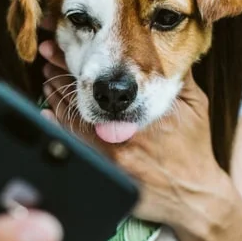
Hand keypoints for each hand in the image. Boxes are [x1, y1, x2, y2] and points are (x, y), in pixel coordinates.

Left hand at [38, 40, 227, 226]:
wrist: (194, 196)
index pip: (101, 80)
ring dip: (57, 98)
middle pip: (83, 97)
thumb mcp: (194, 104)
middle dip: (62, 75)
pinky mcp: (104, 172)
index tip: (61, 48)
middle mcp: (124, 132)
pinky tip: (46, 113)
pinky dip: (57, 127)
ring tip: (48, 81)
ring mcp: (110, 155)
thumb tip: (161, 44)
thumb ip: (177, 74)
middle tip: (47, 59)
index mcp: (145, 111)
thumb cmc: (193, 148)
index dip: (77, 62)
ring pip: (73, 120)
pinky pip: (73, 145)